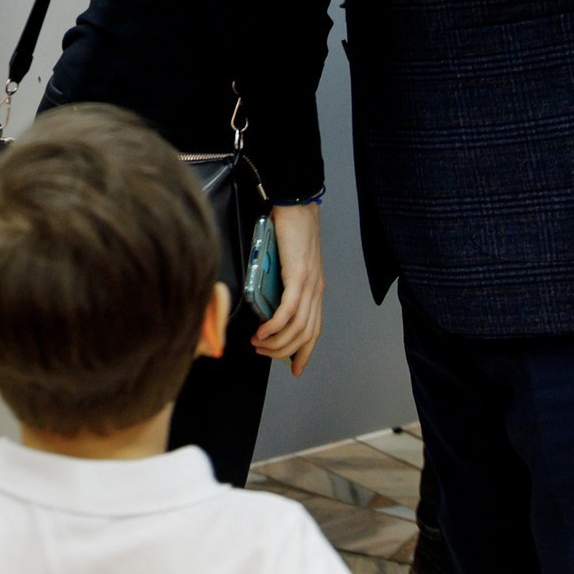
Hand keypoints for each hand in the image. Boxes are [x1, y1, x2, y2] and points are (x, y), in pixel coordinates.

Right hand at [251, 202, 325, 374]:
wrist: (296, 205)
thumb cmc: (290, 230)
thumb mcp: (287, 265)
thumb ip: (281, 285)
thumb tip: (264, 305)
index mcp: (315, 289)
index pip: (314, 330)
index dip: (305, 352)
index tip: (295, 369)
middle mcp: (316, 290)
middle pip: (306, 334)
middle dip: (284, 351)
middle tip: (263, 352)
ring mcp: (309, 284)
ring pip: (297, 328)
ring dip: (276, 342)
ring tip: (258, 343)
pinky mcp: (297, 276)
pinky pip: (288, 310)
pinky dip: (275, 326)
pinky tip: (262, 330)